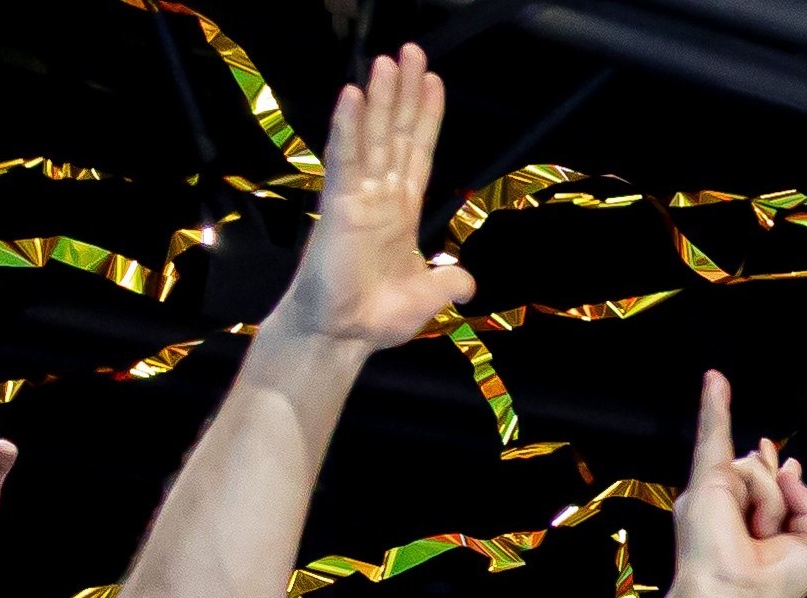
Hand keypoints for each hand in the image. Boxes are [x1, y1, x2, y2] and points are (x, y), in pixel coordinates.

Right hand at [269, 48, 474, 347]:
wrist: (343, 336)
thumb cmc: (375, 316)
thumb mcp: (428, 297)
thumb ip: (449, 282)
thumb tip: (468, 284)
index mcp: (400, 210)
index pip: (417, 153)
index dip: (426, 117)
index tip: (434, 82)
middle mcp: (379, 196)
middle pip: (396, 133)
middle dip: (404, 93)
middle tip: (411, 52)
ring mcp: (358, 197)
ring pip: (371, 137)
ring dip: (379, 98)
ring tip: (387, 61)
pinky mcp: (338, 206)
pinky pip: (344, 159)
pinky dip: (349, 127)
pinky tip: (352, 97)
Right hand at [668, 374, 806, 597]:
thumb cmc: (768, 588)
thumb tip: (787, 466)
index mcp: (755, 521)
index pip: (769, 482)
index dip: (778, 471)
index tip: (787, 464)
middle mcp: (731, 505)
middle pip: (767, 476)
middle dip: (775, 499)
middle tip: (763, 533)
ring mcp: (714, 492)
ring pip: (757, 471)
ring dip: (768, 502)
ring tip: (754, 532)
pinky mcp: (703, 483)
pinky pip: (713, 436)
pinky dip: (714, 408)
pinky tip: (715, 381)